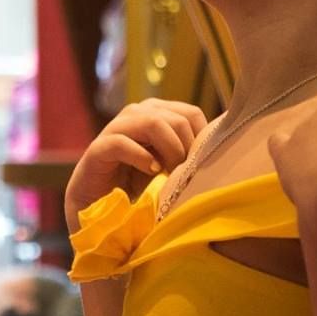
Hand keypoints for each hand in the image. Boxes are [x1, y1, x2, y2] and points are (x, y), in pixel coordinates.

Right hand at [65, 99, 206, 229]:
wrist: (97, 203)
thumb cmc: (136, 181)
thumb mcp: (167, 163)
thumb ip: (186, 150)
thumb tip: (219, 145)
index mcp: (155, 113)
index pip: (191, 113)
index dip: (200, 138)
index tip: (198, 164)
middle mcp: (136, 113)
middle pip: (176, 118)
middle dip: (186, 148)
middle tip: (184, 173)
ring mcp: (116, 128)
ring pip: (151, 122)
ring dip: (169, 151)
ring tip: (169, 173)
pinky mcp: (98, 149)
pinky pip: (122, 143)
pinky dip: (141, 157)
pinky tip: (151, 172)